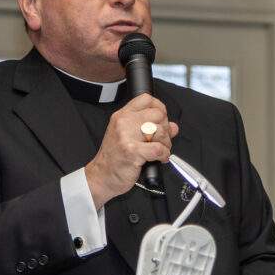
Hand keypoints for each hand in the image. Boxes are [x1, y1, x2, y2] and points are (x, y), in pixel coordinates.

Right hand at [84, 94, 179, 208]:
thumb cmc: (115, 157)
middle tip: (161, 140)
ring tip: (160, 151)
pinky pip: (159, 149)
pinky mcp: (132, 152)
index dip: (160, 108)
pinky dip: (164, 155)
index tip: (161, 120)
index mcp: (122, 115)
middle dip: (165, 129)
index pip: (146, 99)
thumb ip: (151, 128)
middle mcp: (124, 122)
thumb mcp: (130, 136)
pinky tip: (160, 158)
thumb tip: (173, 126)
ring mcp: (127, 136)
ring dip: (166, 144)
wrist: (102, 176)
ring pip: (160, 131)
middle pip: (158, 114)